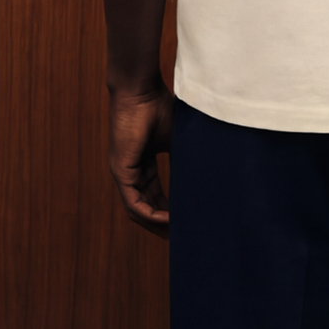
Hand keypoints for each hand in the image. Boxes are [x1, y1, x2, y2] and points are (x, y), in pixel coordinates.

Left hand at [108, 83, 173, 238]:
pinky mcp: (120, 171)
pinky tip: (168, 220)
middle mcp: (131, 171)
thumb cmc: (158, 106)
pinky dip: (150, 215)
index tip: (186, 221)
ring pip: (138, 210)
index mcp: (143, 162)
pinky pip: (133, 204)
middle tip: (182, 238)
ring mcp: (123, 172)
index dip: (170, 210)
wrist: (141, 90)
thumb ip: (185, 158)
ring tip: (177, 234)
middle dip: (163, 224)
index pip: (154, 195)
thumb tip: (207, 175)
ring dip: (157, 224)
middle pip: (146, 206)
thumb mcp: (177, 139)